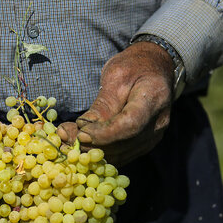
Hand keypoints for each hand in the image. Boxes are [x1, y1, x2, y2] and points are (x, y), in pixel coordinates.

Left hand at [58, 41, 173, 166]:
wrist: (155, 69)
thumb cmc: (134, 67)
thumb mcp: (115, 76)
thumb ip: (102, 105)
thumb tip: (82, 129)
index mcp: (154, 98)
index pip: (130, 124)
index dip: (104, 134)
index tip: (81, 134)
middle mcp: (158, 122)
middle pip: (124, 143)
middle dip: (92, 145)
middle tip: (65, 139)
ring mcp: (153, 136)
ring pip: (120, 154)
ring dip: (91, 152)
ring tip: (66, 142)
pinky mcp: (144, 144)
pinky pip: (120, 155)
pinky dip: (98, 153)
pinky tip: (79, 145)